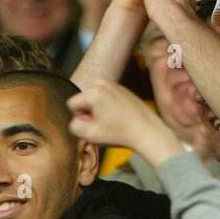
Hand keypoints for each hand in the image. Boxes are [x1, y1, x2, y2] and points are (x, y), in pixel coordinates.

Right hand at [67, 81, 182, 163]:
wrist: (146, 131)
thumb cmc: (119, 133)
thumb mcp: (90, 135)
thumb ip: (74, 126)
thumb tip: (76, 118)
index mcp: (93, 92)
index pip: (72, 104)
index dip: (80, 117)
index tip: (95, 124)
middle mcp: (103, 83)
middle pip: (84, 99)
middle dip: (89, 112)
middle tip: (104, 123)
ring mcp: (114, 84)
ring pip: (95, 98)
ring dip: (99, 109)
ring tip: (112, 120)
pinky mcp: (123, 89)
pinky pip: (106, 97)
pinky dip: (109, 106)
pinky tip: (119, 116)